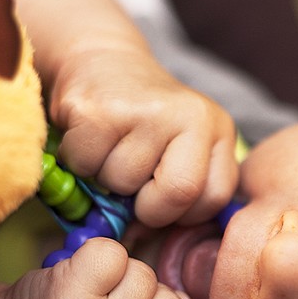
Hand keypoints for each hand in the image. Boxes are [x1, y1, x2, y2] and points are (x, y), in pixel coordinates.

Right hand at [48, 44, 238, 227]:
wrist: (102, 61)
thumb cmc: (142, 121)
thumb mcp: (178, 149)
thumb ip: (180, 192)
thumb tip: (140, 237)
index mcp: (219, 130)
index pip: (214, 198)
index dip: (182, 213)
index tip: (161, 200)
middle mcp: (192, 116)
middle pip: (178, 194)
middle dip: (148, 208)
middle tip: (133, 189)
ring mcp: (147, 111)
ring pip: (125, 183)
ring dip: (107, 180)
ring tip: (109, 151)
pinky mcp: (100, 110)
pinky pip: (86, 165)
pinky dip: (79, 163)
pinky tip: (89, 139)